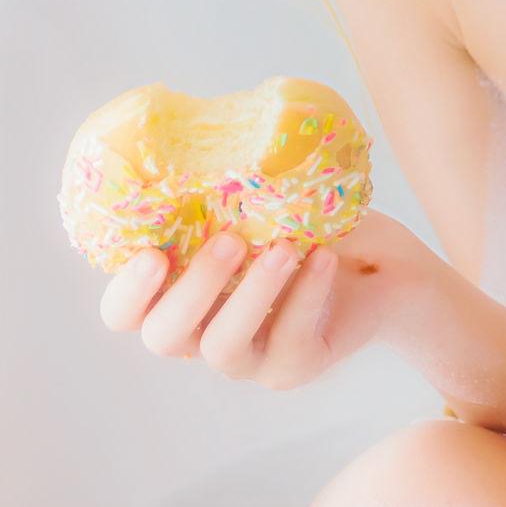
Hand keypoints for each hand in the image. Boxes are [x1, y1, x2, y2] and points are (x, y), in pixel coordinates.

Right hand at [98, 210, 414, 390]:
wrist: (381, 266)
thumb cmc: (306, 224)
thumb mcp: (266, 198)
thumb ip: (229, 183)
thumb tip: (209, 138)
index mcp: (177, 290)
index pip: (123, 313)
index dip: (128, 291)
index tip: (151, 253)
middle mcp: (200, 331)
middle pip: (163, 336)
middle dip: (191, 289)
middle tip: (228, 240)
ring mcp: (245, 357)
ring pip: (223, 348)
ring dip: (251, 294)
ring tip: (285, 247)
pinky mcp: (291, 368)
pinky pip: (288, 340)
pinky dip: (305, 295)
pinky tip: (324, 256)